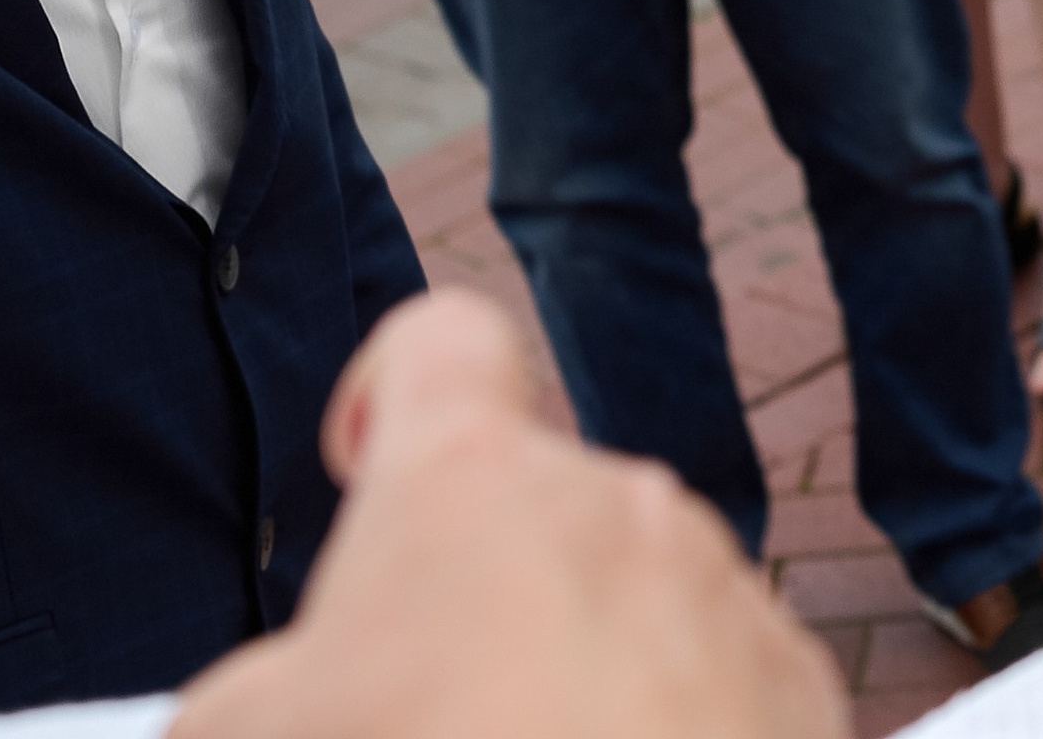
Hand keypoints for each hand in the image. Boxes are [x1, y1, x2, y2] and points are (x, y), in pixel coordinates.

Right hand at [171, 292, 850, 738]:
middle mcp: (612, 498)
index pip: (443, 343)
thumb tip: (288, 695)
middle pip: (537, 512)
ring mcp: (719, 587)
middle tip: (441, 718)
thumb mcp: (244, 737)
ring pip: (633, 599)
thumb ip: (266, 687)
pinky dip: (681, 734)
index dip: (395, 395)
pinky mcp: (799, 686)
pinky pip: (721, 682)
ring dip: (589, 671)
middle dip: (490, 598)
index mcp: (470, 479)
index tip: (370, 478)